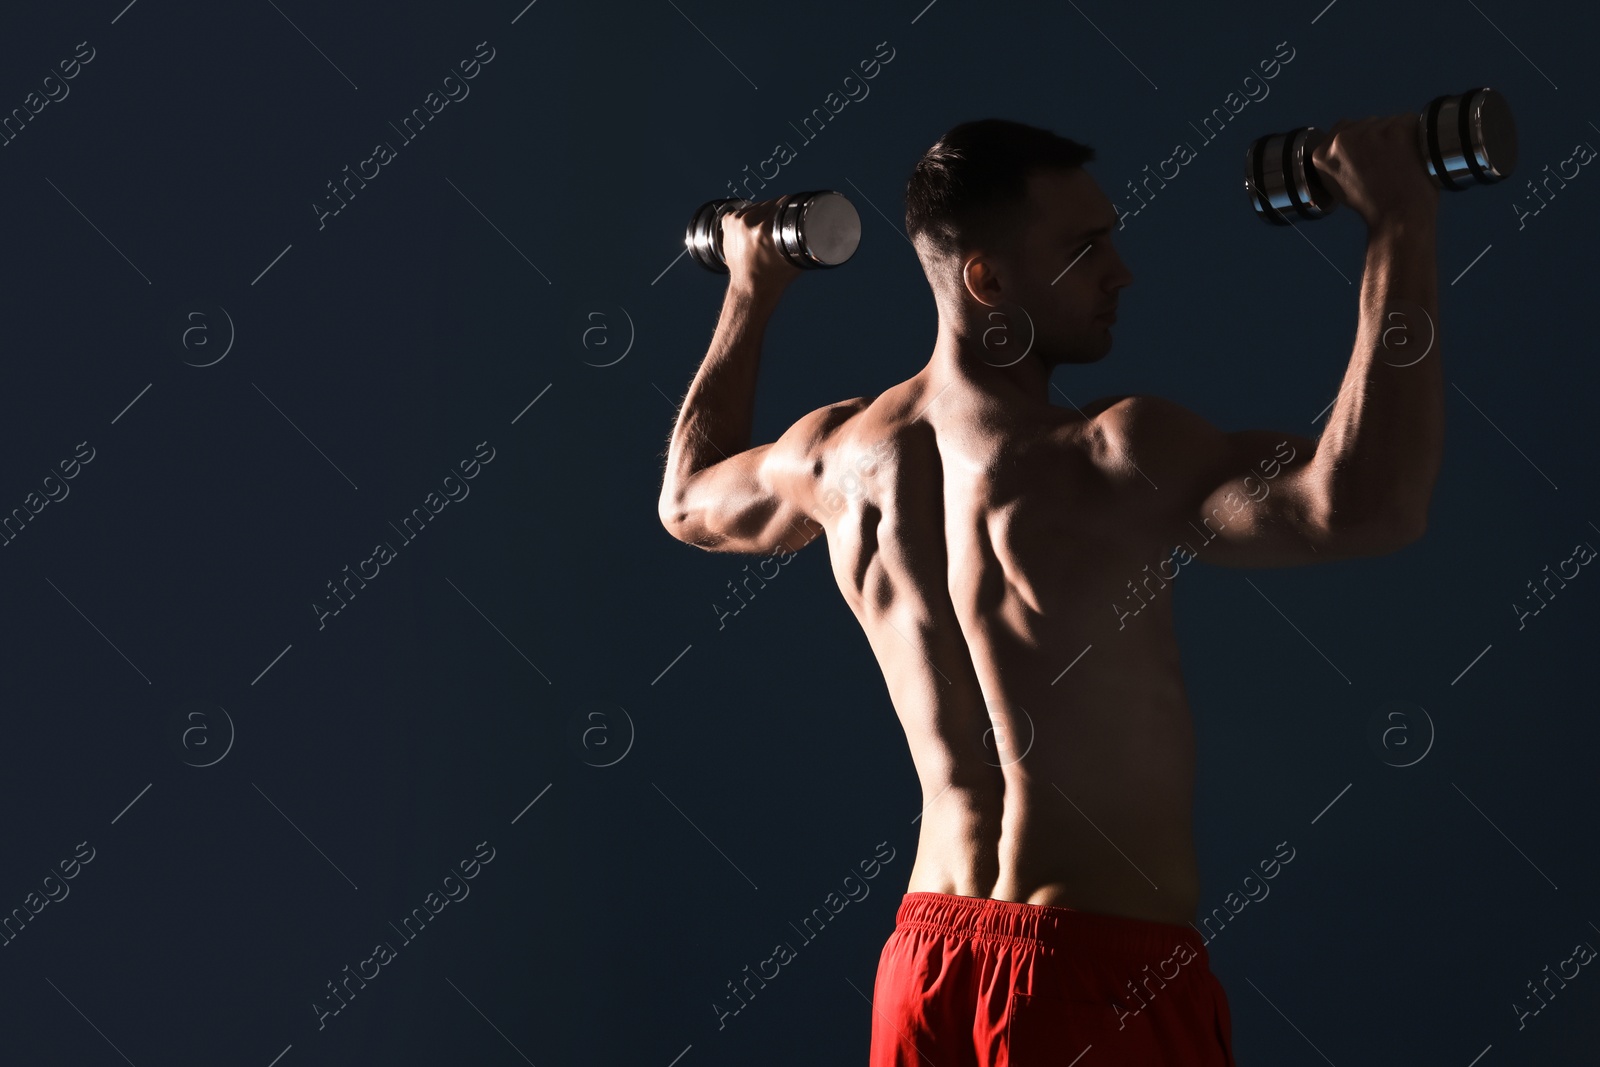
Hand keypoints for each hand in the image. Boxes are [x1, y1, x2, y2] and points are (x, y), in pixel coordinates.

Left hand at [719, 196, 804, 296]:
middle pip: (768, 203)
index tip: (796, 204)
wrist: (750, 288)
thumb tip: (817, 225)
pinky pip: (743, 211)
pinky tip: (756, 224)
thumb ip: (806, 240)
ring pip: (756, 206)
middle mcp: (747, 223)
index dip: (791, 202)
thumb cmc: (774, 277)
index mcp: (763, 230)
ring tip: (771, 224)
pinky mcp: (728, 223)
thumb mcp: (796, 258)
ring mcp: (735, 222)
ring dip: (764, 212)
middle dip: (778, 209)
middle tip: (786, 217)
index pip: (781, 202)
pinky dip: (750, 216)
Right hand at [1311, 115, 1439, 229]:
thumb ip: (1334, 161)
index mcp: (1322, 154)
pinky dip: (1413, 134)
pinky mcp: (1397, 129)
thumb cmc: (1372, 204)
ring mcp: (1371, 132)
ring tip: (1398, 161)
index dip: (1359, 140)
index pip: (1342, 128)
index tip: (1369, 155)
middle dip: (1377, 137)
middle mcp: (1342, 139)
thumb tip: (1343, 144)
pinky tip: (1411, 154)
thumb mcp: (1337, 185)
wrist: (1398, 215)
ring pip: (1387, 121)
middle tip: (1385, 162)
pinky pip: (1407, 120)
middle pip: (1366, 123)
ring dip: (1395, 136)